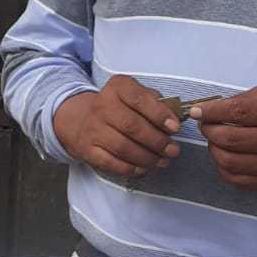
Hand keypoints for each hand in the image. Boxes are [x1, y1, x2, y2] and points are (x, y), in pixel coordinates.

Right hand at [53, 76, 180, 175]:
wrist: (81, 119)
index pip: (139, 99)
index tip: (175, 128)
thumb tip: (174, 119)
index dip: (159, 115)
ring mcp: (93, 129)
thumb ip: (154, 102)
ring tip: (162, 161)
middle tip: (173, 150)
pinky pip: (111, 163)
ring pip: (123, 147)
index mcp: (117, 88)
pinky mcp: (88, 150)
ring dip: (147, 158)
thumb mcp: (134, 94)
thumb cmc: (118, 107)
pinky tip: (144, 168)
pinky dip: (130, 168)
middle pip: (132, 126)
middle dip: (157, 141)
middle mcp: (102, 106)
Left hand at [191, 85, 256, 189]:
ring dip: (213, 148)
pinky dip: (221, 166)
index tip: (196, 111)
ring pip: (226, 160)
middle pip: (228, 138)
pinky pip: (233, 178)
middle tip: (206, 125)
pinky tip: (224, 155)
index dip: (211, 112)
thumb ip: (241, 100)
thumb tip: (208, 110)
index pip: (236, 112)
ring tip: (216, 140)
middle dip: (209, 130)